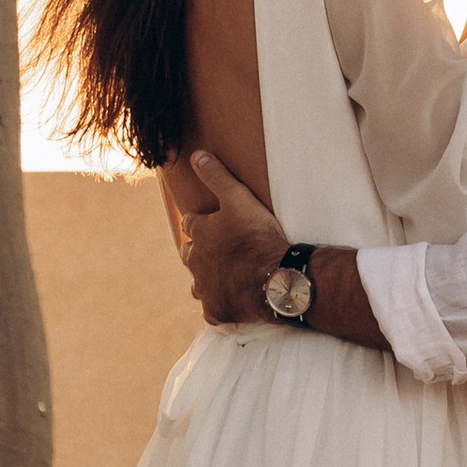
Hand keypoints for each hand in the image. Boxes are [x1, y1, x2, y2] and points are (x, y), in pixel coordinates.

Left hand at [181, 150, 287, 325]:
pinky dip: (220, 306)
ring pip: (198, 284)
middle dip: (199, 250)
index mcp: (200, 235)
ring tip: (223, 276)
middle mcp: (197, 263)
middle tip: (217, 249)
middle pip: (189, 254)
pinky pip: (213, 311)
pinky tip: (231, 302)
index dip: (201, 222)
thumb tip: (196, 155)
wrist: (277, 278)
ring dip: (207, 279)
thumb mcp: (239, 199)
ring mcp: (206, 289)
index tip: (210, 222)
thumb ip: (217, 176)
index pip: (191, 224)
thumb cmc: (259, 236)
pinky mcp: (218, 311)